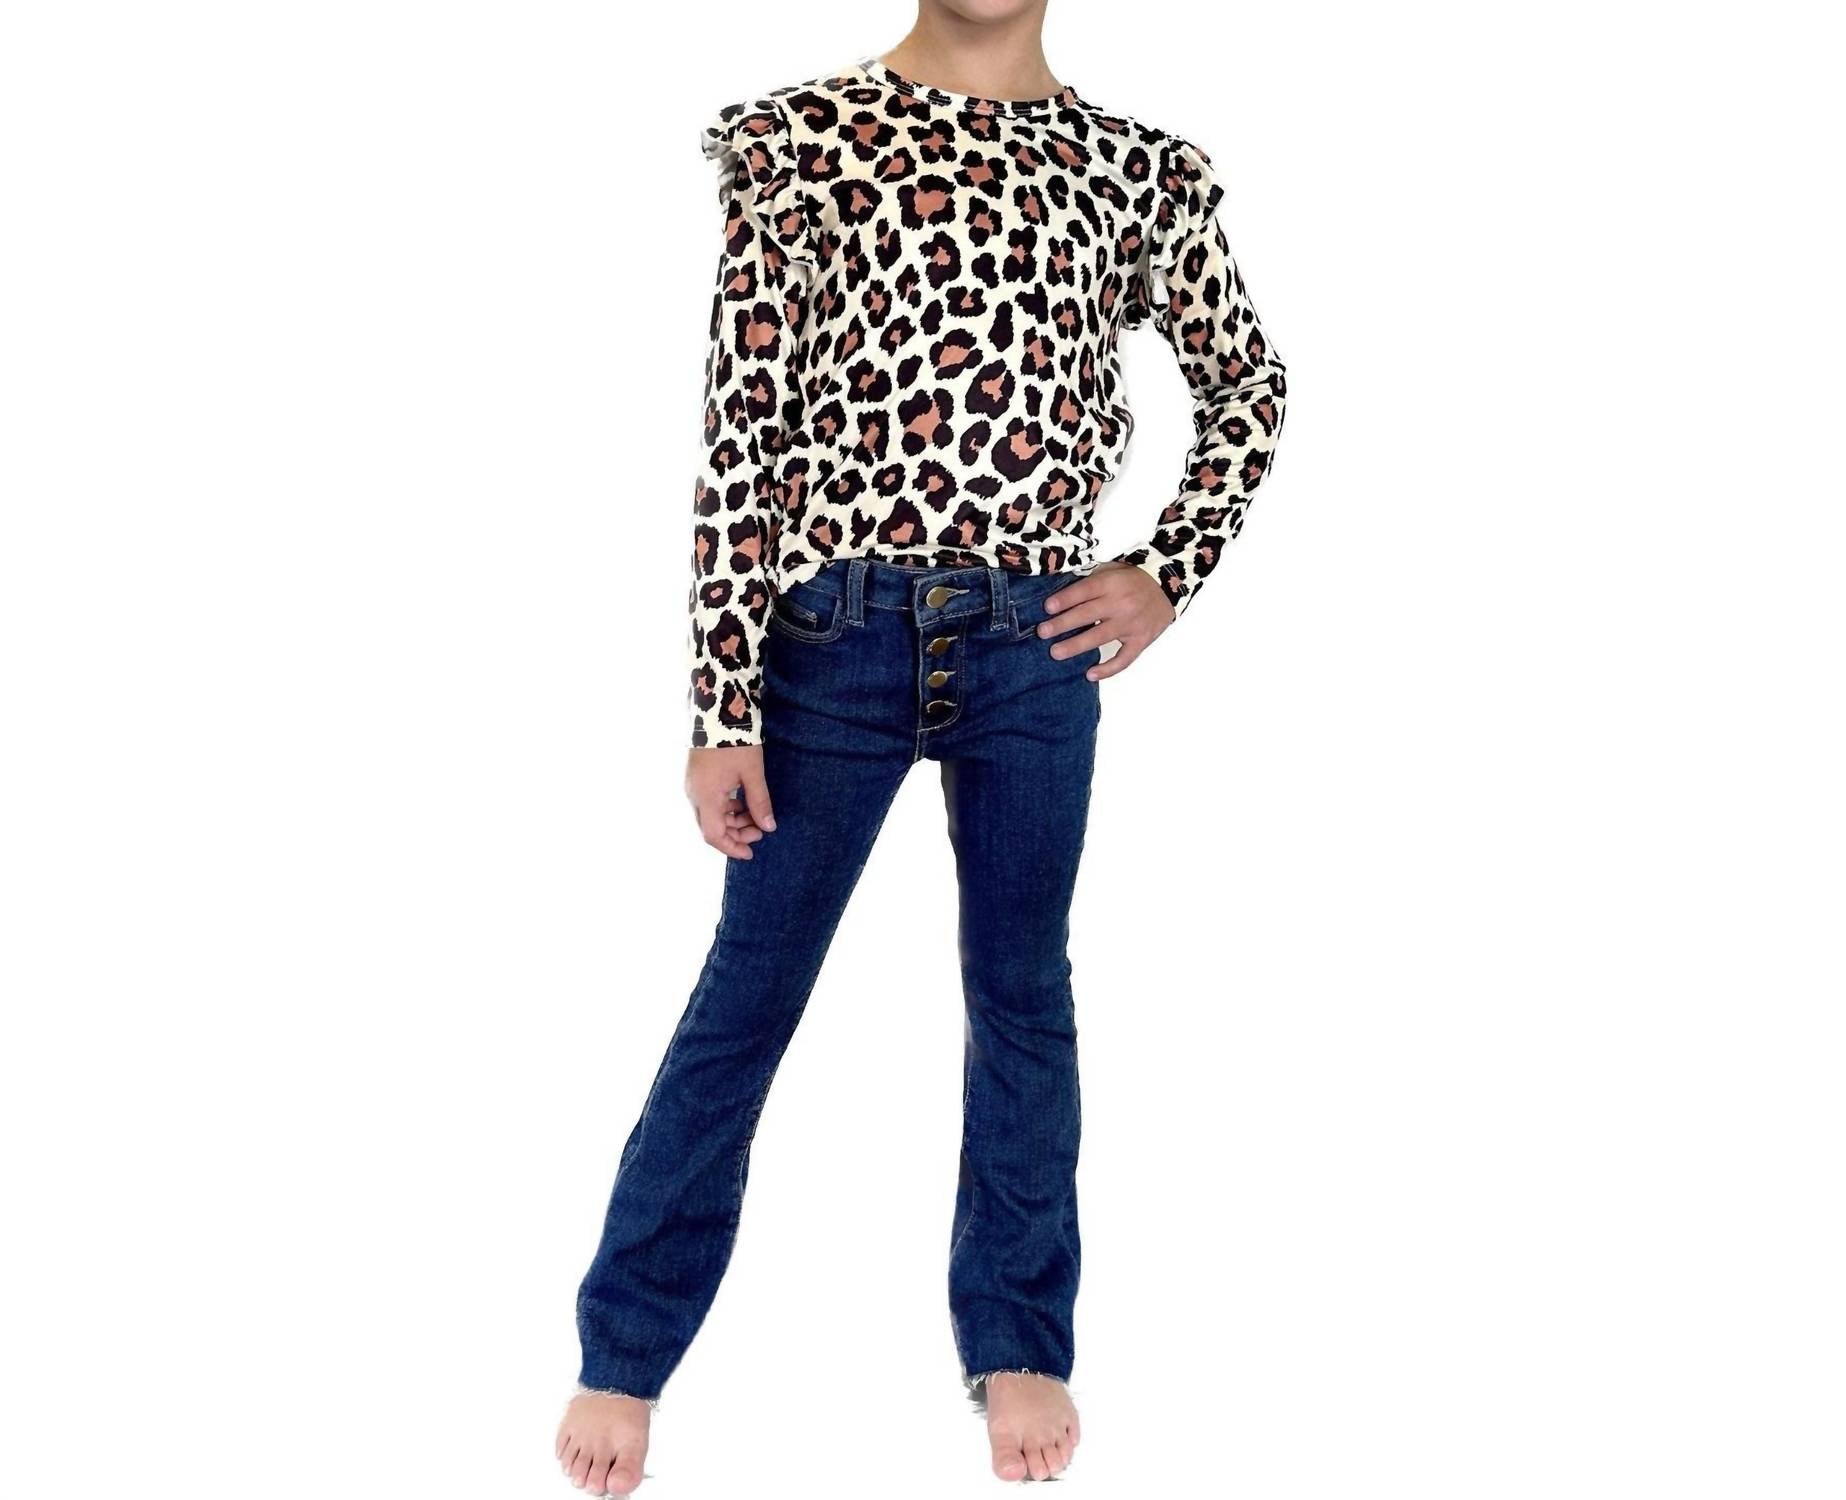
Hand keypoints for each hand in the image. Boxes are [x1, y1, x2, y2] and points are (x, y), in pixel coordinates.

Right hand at [685, 745, 775, 858]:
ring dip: (733, 820)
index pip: (714, 836)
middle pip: (712, 827)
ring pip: (712, 815)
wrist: (717, 712)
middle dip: (736, 833)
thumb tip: (768, 827)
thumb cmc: (735, 742)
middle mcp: (694, 795)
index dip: (732, 848)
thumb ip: (759, 802)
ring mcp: (693, 786)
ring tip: (756, 815)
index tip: (750, 853)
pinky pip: (710, 802)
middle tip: (761, 830)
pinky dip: (727, 808)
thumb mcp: (752, 773)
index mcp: (706, 797)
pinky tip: (744, 802)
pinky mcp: (696, 778)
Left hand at [1037, 561, 1176, 679]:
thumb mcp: (1111, 569)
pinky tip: (1090, 675)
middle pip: (1086, 615)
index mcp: (1110, 583)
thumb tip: (1060, 596)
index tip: (1047, 608)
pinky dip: (1108, 669)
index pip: (1083, 591)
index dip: (1064, 600)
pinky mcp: (1140, 640)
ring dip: (1076, 646)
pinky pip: (1124, 658)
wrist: (1168, 586)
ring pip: (1099, 637)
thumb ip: (1089, 581)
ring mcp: (1131, 624)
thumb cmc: (1132, 579)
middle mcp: (1120, 603)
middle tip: (1042, 633)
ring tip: (1056, 653)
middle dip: (1062, 624)